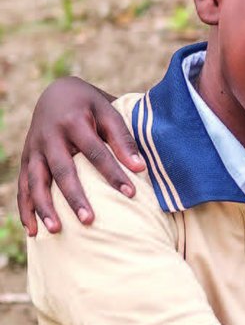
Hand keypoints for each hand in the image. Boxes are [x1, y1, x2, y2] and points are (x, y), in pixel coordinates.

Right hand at [18, 76, 139, 234]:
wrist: (56, 93)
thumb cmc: (91, 107)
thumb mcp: (109, 112)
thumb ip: (123, 138)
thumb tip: (141, 168)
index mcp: (73, 122)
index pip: (95, 151)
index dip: (113, 173)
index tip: (131, 194)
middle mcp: (49, 136)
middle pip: (62, 170)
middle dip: (74, 196)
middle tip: (89, 221)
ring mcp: (34, 149)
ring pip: (35, 181)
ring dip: (43, 207)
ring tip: (55, 231)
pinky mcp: (26, 159)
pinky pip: (23, 186)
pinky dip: (26, 208)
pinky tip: (33, 231)